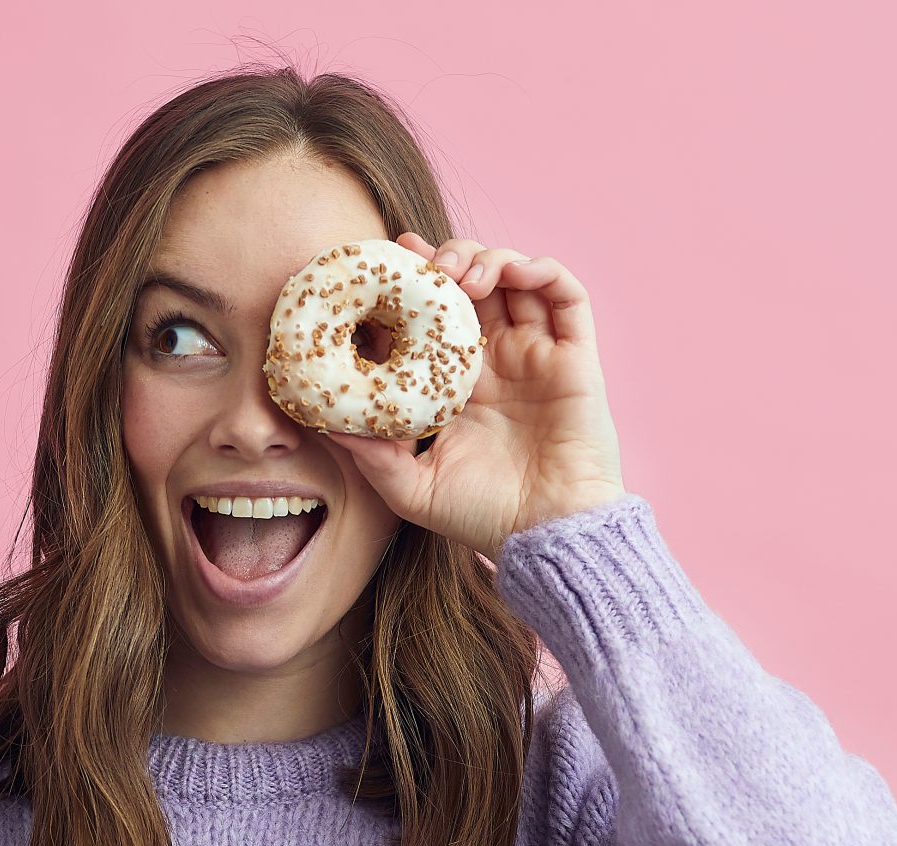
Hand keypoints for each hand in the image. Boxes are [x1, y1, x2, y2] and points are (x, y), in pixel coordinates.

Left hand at [319, 234, 629, 562]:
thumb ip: (370, 455)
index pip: (432, 317)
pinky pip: (566, 295)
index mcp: (456, 385)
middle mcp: (497, 362)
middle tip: (422, 262)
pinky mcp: (574, 357)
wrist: (545, 535)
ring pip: (515, 278)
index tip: (384, 262)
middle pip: (472, 285)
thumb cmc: (482, 518)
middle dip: (446, 260)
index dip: (411, 283)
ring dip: (488, 259)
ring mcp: (537, 355)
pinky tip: (513, 272)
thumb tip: (322, 423)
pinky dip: (541, 269)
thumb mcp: (410, 488)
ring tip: (461, 274)